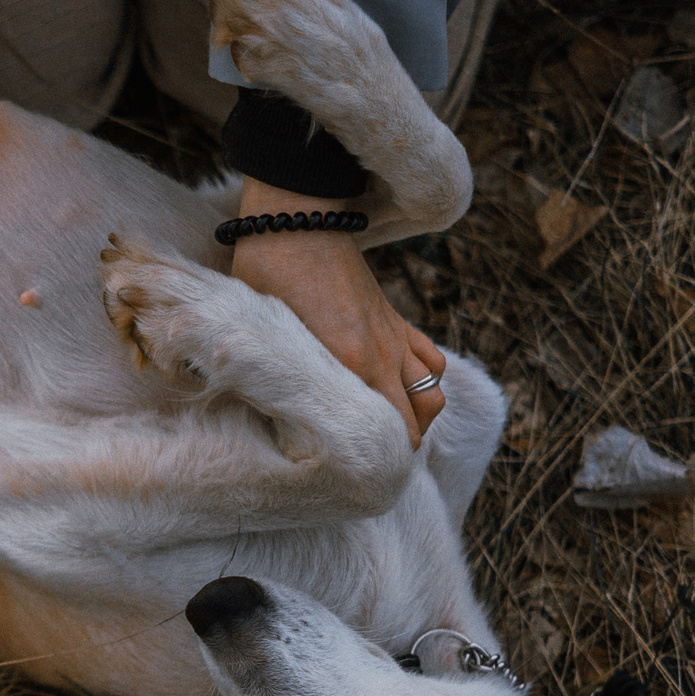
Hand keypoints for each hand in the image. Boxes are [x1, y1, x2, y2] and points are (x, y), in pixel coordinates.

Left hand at [225, 179, 446, 447]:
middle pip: (419, 420)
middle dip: (401, 446)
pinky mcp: (394, 317)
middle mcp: (382, 354)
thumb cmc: (267, 272)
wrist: (297, 215)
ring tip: (389, 429)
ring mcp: (393, 335)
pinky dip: (425, 380)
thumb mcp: (261, 334)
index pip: (388, 432)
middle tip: (372, 462)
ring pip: (433, 392)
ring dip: (418, 415)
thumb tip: (274, 420)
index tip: (358, 480)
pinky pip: (428, 359)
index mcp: (351, 363)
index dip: (379, 462)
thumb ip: (278, 377)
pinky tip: (399, 389)